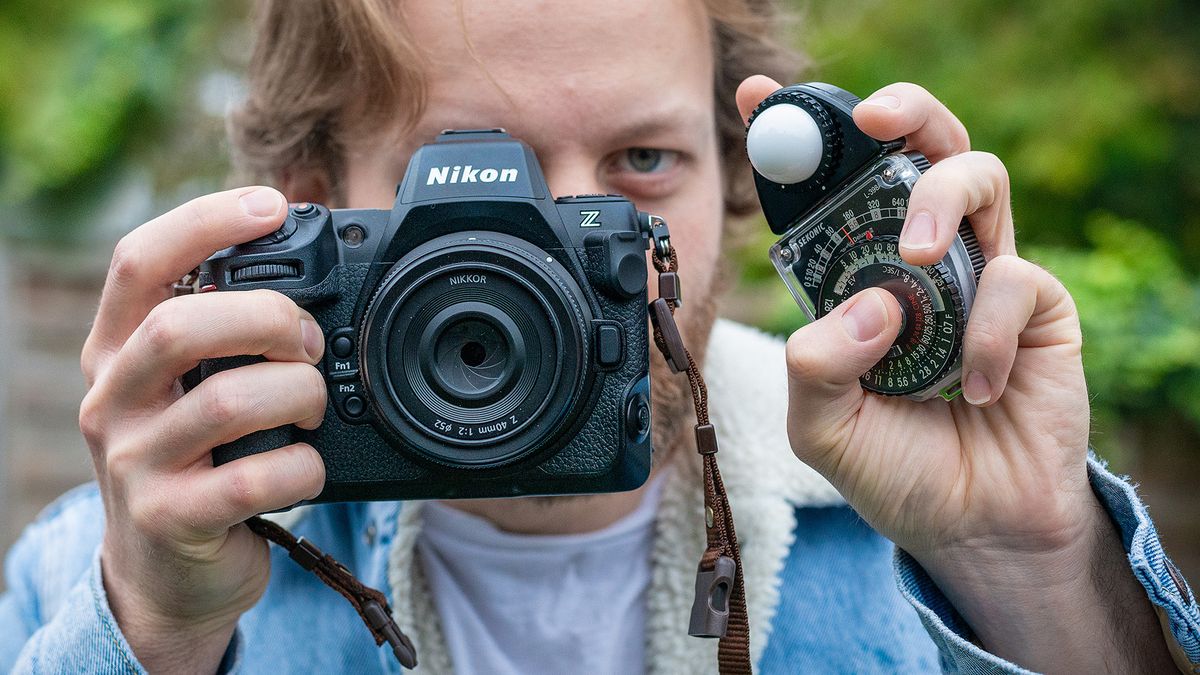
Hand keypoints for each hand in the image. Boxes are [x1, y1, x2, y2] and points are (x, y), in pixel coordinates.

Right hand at [79, 187, 327, 672]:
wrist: (167, 574)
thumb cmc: (197, 459)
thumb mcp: (189, 387)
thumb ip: (223, 330)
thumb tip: (304, 255)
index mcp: (119, 350)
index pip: (139, 263)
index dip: (204, 222)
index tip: (271, 205)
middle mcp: (114, 399)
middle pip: (179, 325)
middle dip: (268, 319)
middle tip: (308, 341)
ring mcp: (135, 463)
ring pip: (227, 401)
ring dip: (298, 394)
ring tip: (313, 405)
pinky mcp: (171, 519)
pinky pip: (253, 480)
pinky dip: (302, 467)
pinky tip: (308, 467)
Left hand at [736, 77, 1176, 670]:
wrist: (971, 528)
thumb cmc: (894, 469)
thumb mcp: (823, 428)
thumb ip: (816, 369)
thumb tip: (865, 302)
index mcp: (860, 275)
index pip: (832, 188)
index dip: (801, 136)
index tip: (758, 97)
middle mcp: (921, 261)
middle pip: (922, 147)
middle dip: (900, 114)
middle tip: (872, 122)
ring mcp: (981, 275)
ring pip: (979, 178)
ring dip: (938, 201)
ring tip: (915, 260)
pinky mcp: (1038, 307)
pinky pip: (1013, 279)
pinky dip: (984, 332)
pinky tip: (972, 388)